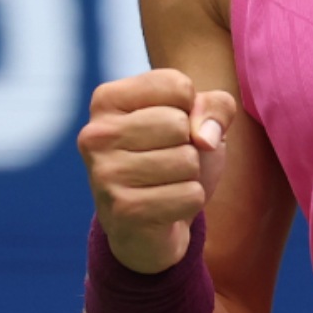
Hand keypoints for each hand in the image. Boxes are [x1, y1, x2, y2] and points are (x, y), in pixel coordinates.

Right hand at [78, 68, 236, 274]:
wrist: (149, 226)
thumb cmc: (171, 158)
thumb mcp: (198, 119)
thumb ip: (216, 105)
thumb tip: (204, 138)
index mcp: (106, 99)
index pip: (176, 85)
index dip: (191, 109)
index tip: (170, 128)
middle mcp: (96, 133)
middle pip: (178, 123)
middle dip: (188, 145)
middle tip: (167, 160)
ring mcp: (105, 173)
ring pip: (186, 160)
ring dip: (189, 175)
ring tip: (165, 183)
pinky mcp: (123, 210)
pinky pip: (189, 195)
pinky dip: (190, 202)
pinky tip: (166, 206)